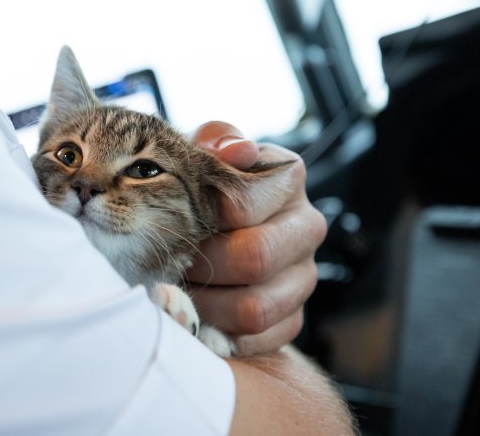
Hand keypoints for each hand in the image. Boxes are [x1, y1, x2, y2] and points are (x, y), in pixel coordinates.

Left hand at [187, 121, 326, 355]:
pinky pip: (259, 339)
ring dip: (207, 304)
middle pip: (255, 258)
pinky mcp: (294, 318)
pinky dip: (222, 333)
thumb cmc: (206, 188)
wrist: (218, 230)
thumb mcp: (206, 153)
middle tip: (173, 262)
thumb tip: (232, 150)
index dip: (202, 216)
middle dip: (204, 264)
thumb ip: (214, 141)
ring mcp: (304, 277)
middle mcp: (306, 227)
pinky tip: (200, 315)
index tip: (176, 218)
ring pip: (256, 308)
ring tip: (181, 290)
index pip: (243, 202)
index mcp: (286, 179)